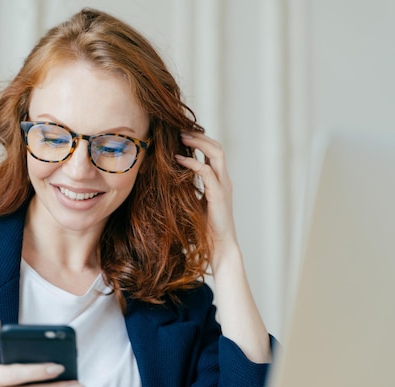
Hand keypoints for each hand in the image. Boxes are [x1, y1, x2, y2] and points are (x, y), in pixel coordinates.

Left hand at [175, 131, 237, 250]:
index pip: (214, 153)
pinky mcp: (218, 195)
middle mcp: (224, 180)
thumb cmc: (205, 229)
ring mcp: (223, 186)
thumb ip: (188, 190)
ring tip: (181, 138)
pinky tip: (179, 159)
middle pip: (217, 148)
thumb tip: (170, 182)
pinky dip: (192, 162)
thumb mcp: (195, 204)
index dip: (201, 141)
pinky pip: (206, 172)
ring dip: (198, 143)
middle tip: (180, 130)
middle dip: (199, 136)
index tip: (182, 135)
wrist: (220, 247)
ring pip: (216, 154)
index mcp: (220, 181)